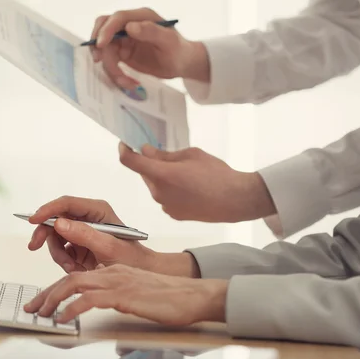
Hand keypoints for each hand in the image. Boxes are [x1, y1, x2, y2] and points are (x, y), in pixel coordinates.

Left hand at [24, 265, 228, 324]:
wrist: (192, 295)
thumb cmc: (169, 298)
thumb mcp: (137, 296)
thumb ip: (118, 298)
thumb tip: (102, 309)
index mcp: (114, 271)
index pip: (77, 278)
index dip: (55, 290)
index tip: (42, 302)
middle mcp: (112, 272)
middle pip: (70, 279)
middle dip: (46, 293)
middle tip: (32, 308)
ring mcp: (117, 281)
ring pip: (74, 284)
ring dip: (53, 298)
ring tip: (41, 313)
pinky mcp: (123, 294)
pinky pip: (89, 299)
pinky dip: (71, 308)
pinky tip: (62, 318)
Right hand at [28, 196, 199, 277]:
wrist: (140, 275)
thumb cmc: (132, 259)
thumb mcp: (108, 248)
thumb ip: (84, 234)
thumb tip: (59, 223)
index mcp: (98, 210)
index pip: (66, 204)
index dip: (48, 210)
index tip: (33, 220)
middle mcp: (88, 217)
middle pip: (55, 219)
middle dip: (46, 234)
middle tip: (35, 246)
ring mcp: (82, 231)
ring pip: (55, 237)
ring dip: (58, 254)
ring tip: (72, 267)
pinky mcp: (79, 245)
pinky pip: (60, 250)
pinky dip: (63, 261)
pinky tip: (75, 268)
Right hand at [90, 8, 209, 89]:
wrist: (182, 64)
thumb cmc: (180, 51)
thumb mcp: (169, 41)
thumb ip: (151, 31)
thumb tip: (130, 27)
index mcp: (141, 17)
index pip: (117, 18)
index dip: (106, 30)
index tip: (101, 45)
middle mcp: (130, 25)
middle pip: (104, 32)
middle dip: (100, 47)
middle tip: (99, 62)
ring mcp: (125, 40)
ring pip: (106, 50)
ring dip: (111, 67)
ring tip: (126, 81)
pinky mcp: (123, 53)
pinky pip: (111, 62)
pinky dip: (115, 73)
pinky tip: (128, 82)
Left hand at [119, 143, 276, 222]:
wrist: (234, 201)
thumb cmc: (216, 173)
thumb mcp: (191, 154)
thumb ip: (165, 154)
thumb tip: (147, 151)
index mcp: (161, 175)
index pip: (131, 162)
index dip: (124, 150)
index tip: (125, 144)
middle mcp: (158, 192)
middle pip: (145, 174)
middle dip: (151, 164)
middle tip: (170, 157)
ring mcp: (164, 206)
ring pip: (155, 186)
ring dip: (162, 178)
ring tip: (186, 174)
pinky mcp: (172, 214)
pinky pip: (164, 197)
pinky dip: (170, 190)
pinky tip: (189, 188)